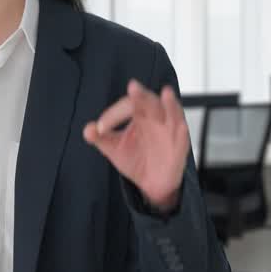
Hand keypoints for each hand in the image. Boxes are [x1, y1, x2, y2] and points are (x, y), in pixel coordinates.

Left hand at [82, 79, 189, 212]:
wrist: (151, 183)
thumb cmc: (135, 159)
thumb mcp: (114, 149)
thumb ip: (100, 138)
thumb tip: (87, 130)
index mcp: (138, 113)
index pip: (127, 105)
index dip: (113, 114)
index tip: (101, 128)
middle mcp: (155, 117)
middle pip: (150, 101)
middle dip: (142, 95)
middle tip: (133, 88)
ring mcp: (169, 129)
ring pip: (172, 112)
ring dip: (170, 103)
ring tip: (166, 93)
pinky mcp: (180, 145)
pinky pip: (183, 135)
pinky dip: (182, 130)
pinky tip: (180, 125)